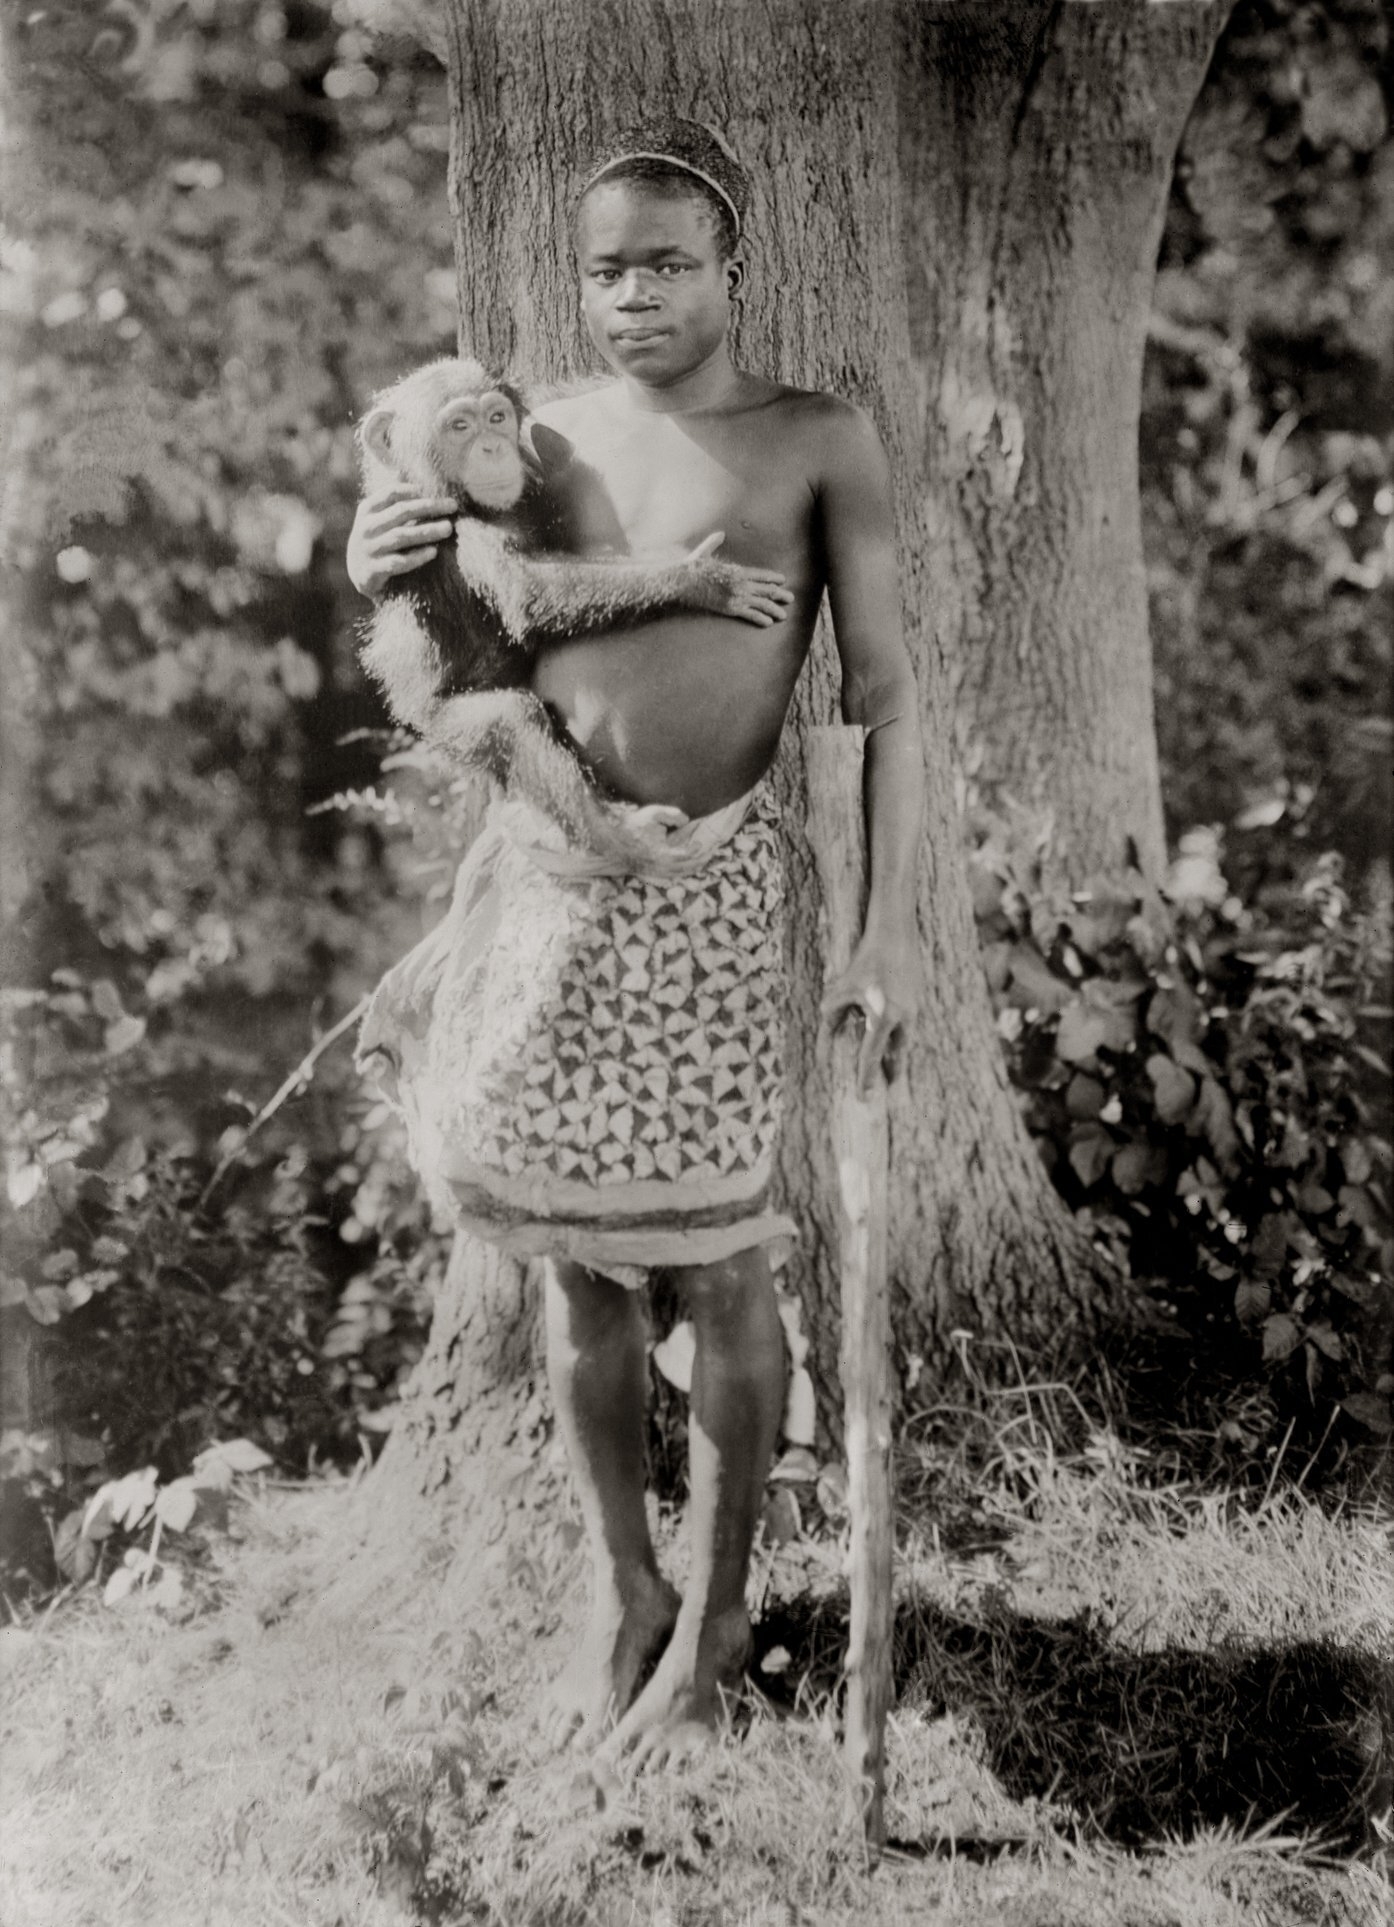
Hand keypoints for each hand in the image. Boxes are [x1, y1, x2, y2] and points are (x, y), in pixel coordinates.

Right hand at [347, 484, 456, 598]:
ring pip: (401, 536)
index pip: (390, 493)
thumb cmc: (377, 541)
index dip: (412, 490)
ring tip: (448, 528)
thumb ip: (392, 502)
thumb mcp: (378, 519)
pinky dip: (416, 557)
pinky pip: (398, 562)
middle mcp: (366, 528)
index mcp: (367, 511)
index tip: (432, 492)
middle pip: (401, 512)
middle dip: (429, 507)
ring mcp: (369, 549)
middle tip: (452, 506)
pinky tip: (433, 552)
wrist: (359, 575)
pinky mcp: (373, 571)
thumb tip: (409, 474)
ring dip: (427, 531)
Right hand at [683, 531, 794, 628]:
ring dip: (774, 609)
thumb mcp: (704, 553)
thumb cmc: (691, 568)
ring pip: (762, 604)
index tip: (782, 580)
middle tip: (790, 598)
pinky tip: (768, 623)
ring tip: (783, 615)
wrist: (682, 583)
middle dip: (780, 594)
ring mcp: (736, 597)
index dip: (773, 578)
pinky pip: (750, 614)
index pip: (761, 574)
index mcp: (737, 570)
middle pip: (766, 590)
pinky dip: (760, 619)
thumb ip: (714, 542)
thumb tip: (720, 533)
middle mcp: (740, 584)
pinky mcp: (730, 609)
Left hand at [820, 931, 918, 1096]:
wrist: (895, 934)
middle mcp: (903, 1017)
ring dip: (898, 1058)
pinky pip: (907, 1027)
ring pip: (905, 1042)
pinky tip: (894, 1042)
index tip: (863, 1098)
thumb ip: (830, 1021)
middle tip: (890, 1094)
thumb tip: (824, 1052)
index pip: (872, 1055)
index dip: (866, 1078)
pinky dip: (899, 1038)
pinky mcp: (916, 1001)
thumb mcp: (840, 991)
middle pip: (898, 1056)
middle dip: (894, 1075)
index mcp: (884, 1016)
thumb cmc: (864, 962)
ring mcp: (913, 1010)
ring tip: (894, 1076)